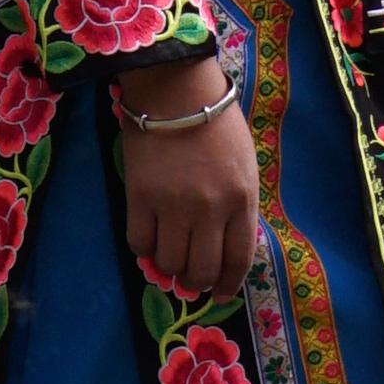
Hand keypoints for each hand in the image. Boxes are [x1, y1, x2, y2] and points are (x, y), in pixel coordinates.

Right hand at [112, 84, 262, 300]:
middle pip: (201, 269)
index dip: (228, 284)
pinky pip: (139, 243)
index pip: (238, 259)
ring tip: (169, 256)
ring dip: (170, 268)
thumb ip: (238, 206)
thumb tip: (224, 247)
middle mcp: (210, 208)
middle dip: (196, 282)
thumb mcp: (244, 165)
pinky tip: (148, 237)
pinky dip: (144, 249)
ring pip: (170, 262)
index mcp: (242, 199)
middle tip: (190, 279)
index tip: (220, 294)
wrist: (177, 90)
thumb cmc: (216, 125)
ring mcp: (174, 205)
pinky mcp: (140, 197)